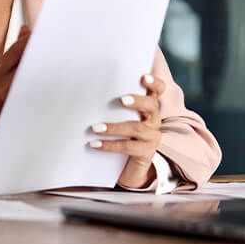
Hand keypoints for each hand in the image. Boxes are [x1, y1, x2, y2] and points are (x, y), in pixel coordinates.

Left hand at [88, 73, 164, 188]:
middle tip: (122, 100)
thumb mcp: (118, 116)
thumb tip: (86, 90)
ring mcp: (151, 136)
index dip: (154, 83)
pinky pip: (128, 147)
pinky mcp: (146, 152)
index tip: (143, 77)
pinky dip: (109, 145)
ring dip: (114, 127)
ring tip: (95, 128)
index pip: (158, 90)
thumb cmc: (119, 134)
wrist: (127, 167)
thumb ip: (112, 104)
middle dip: (137, 101)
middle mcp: (153, 119)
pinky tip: (94, 144)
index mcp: (147, 106)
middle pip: (151, 106)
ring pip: (136, 127)